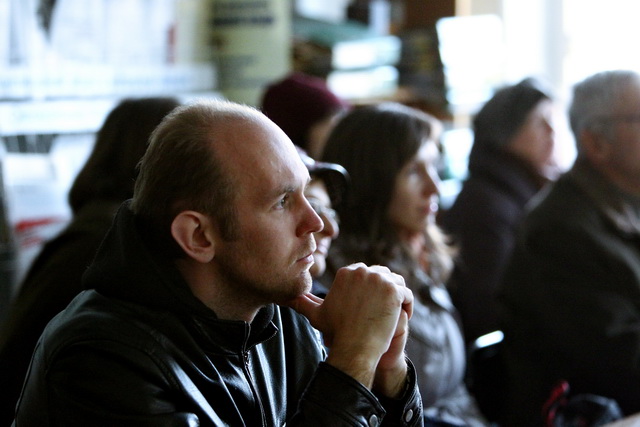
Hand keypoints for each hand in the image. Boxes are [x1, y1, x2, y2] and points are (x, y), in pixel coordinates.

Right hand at [286, 263, 412, 391]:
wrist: (354, 345)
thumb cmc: (337, 331)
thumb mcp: (317, 314)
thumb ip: (303, 303)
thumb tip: (286, 298)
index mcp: (346, 273)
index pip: (367, 274)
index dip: (373, 290)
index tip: (372, 307)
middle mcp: (362, 271)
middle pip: (383, 275)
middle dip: (386, 292)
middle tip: (385, 311)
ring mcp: (379, 280)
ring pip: (397, 283)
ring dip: (398, 297)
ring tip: (396, 313)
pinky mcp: (393, 290)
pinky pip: (407, 294)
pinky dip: (407, 305)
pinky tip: (403, 317)